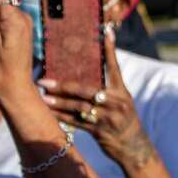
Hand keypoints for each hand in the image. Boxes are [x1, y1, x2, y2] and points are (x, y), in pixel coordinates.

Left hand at [39, 27, 156, 168]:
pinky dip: (62, 117)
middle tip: (45, 81)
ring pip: (80, 108)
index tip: (103, 32)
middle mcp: (117, 103)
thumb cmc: (123, 118)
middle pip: (88, 90)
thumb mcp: (122, 99)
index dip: (109, 49)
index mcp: (121, 91)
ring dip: (59, 102)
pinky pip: (77, 123)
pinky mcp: (100, 132)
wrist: (133, 145)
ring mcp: (109, 118)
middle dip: (64, 85)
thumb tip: (93, 65)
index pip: (114, 67)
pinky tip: (49, 112)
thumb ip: (108, 84)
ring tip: (43, 97)